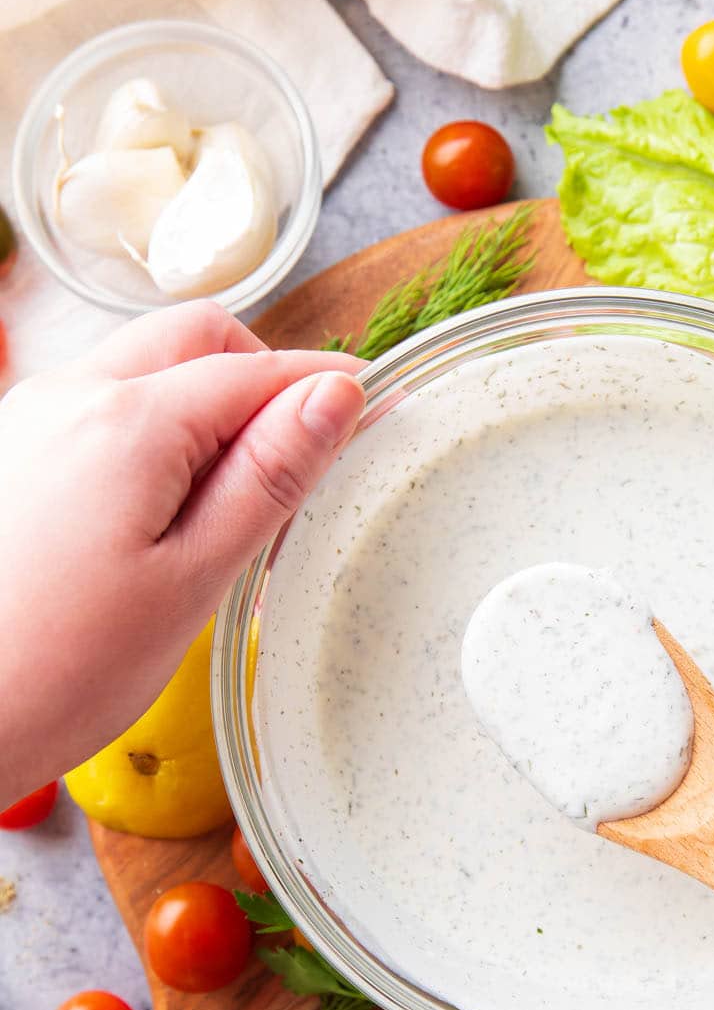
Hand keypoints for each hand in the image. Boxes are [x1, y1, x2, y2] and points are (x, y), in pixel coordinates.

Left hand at [0, 302, 364, 803]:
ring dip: (202, 402)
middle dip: (261, 375)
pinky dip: (150, 431)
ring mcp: (26, 420)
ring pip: (142, 369)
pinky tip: (163, 510)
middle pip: (194, 339)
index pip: (256, 370)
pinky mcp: (8, 454)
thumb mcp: (193, 579)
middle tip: (306, 451)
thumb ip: (268, 478)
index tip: (379, 402)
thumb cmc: (59, 670)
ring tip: (233, 498)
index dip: (326, 384)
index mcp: (127, 422)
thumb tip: (333, 398)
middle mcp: (67, 396)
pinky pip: (97, 408)